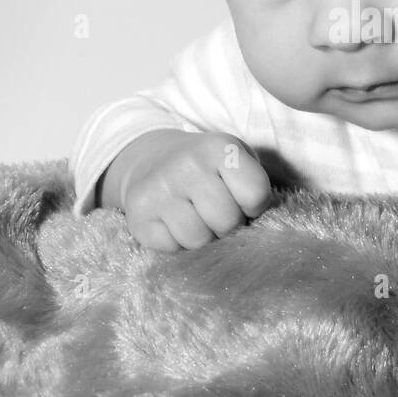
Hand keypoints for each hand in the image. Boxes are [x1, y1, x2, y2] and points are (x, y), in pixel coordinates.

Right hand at [111, 130, 272, 251]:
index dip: (255, 207)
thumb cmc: (208, 168)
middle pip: (227, 222)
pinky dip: (177, 244)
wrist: (152, 160)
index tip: (244, 201)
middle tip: (218, 215)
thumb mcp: (238, 160)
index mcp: (219, 148)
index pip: (256, 195)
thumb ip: (255, 187)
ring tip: (198, 219)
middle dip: (229, 227)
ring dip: (203, 238)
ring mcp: (158, 190)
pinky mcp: (138, 216)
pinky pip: (172, 249)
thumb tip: (259, 232)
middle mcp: (187, 165)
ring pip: (198, 240)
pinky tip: (174, 224)